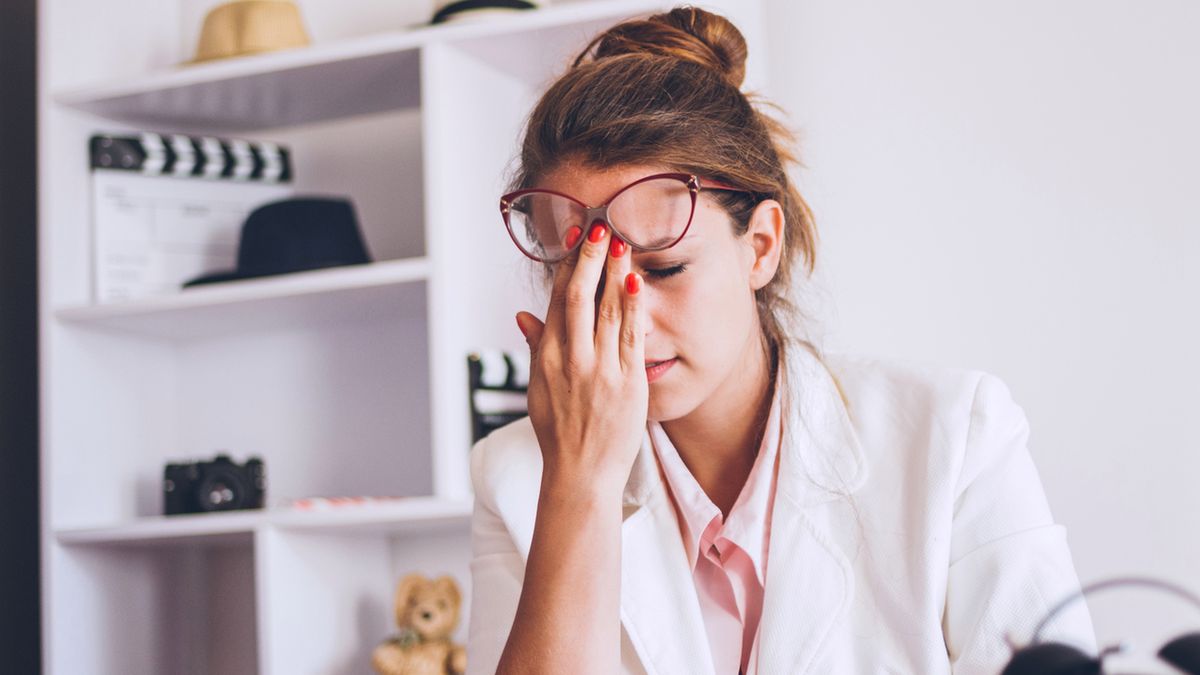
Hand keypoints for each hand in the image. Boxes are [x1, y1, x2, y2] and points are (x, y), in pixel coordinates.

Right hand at [515, 222, 647, 497]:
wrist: (581, 474)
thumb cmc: (560, 433)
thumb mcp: (538, 388)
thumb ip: (536, 346)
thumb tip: (523, 314)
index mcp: (547, 357)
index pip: (556, 301)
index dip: (566, 267)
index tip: (577, 240)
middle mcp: (570, 359)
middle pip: (578, 297)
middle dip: (589, 260)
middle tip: (600, 230)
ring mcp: (599, 370)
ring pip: (606, 310)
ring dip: (614, 273)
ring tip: (622, 243)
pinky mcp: (626, 382)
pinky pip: (630, 336)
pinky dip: (633, 306)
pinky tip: (636, 281)